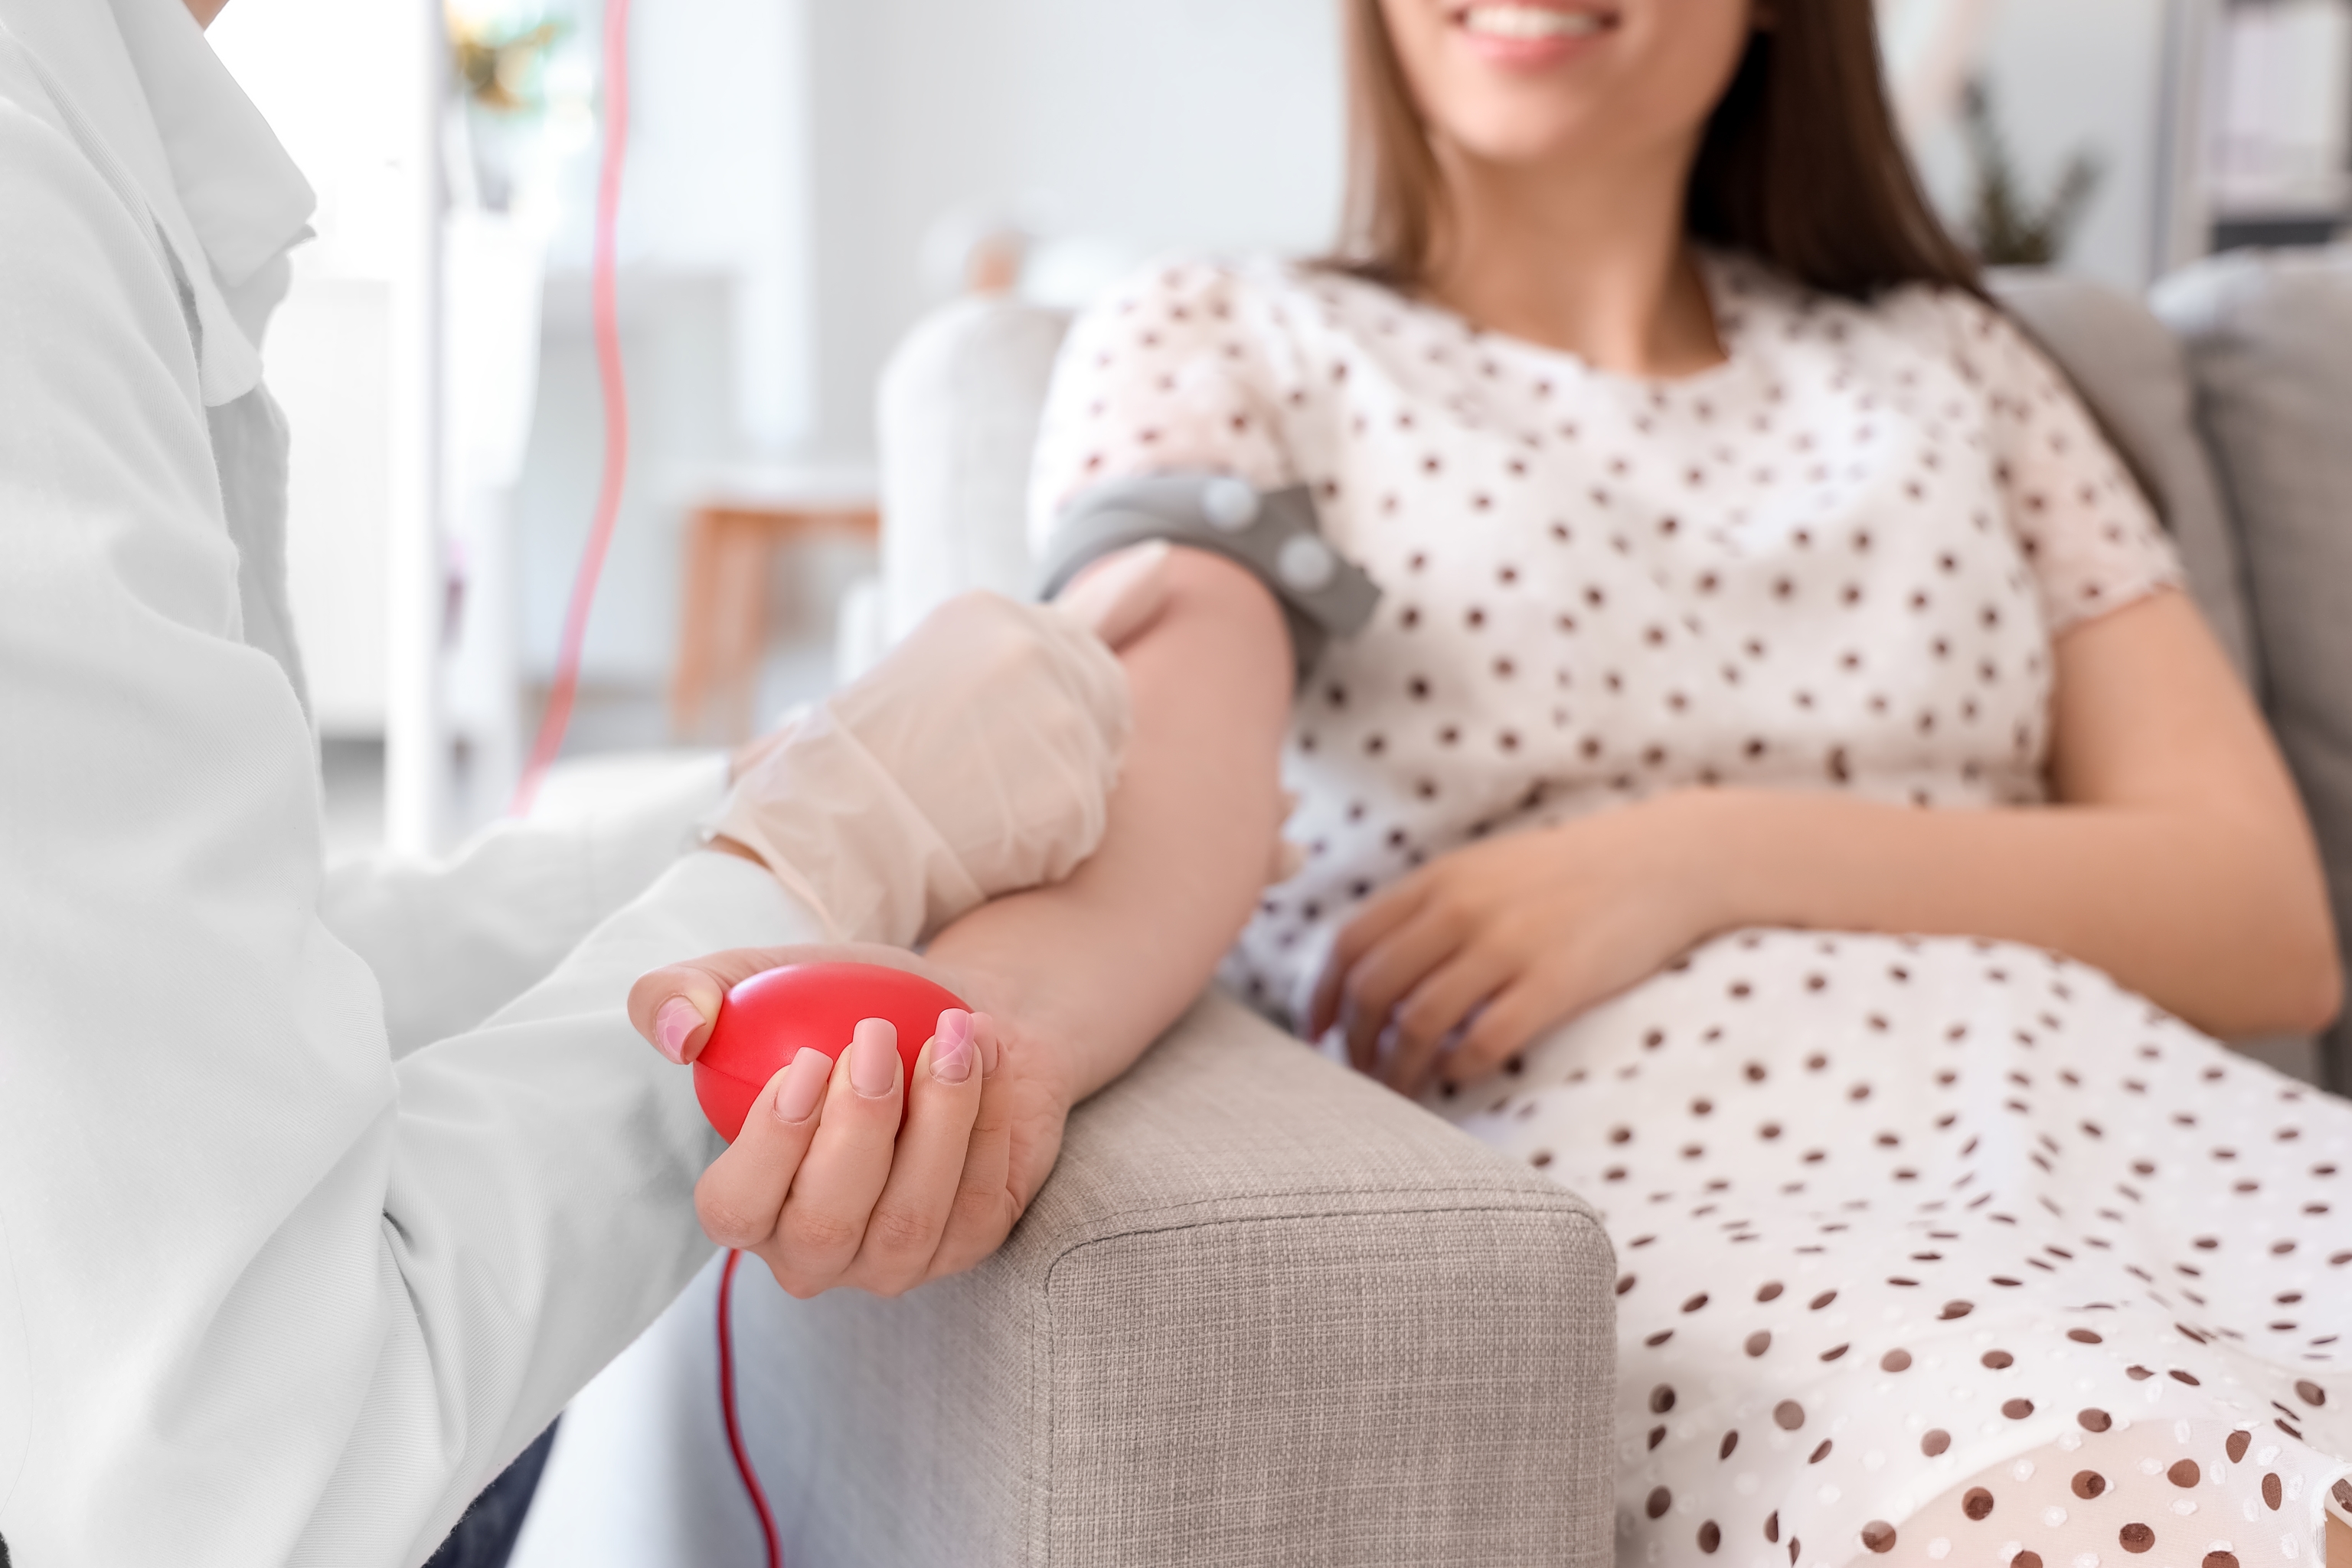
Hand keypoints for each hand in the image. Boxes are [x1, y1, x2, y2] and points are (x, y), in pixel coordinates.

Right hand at [627, 941, 1070, 1296]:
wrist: (955, 1015)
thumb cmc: (843, 1005)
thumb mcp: (758, 979)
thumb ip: (682, 993)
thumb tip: (679, 1034)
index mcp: (750, 1202)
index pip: (735, 1209)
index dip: (769, 1146)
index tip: (809, 1061)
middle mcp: (816, 1249)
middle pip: (825, 1224)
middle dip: (857, 1126)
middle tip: (876, 1037)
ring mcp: (895, 1258)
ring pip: (909, 1220)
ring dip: (936, 1118)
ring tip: (949, 1034)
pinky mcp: (970, 1240)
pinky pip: (979, 1199)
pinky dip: (988, 1118)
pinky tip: (986, 1050)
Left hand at [1307, 791, 1730, 1095]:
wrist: (1665, 861)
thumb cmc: (1570, 874)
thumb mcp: (1487, 869)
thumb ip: (1430, 908)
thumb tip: (1371, 968)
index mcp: (1439, 879)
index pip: (1350, 944)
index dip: (1323, 998)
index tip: (1317, 1037)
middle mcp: (1462, 909)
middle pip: (1373, 990)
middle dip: (1354, 1044)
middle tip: (1358, 1077)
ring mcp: (1507, 945)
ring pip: (1417, 1025)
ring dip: (1396, 1070)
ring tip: (1397, 1094)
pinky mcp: (1553, 983)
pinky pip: (1480, 1043)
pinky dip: (1456, 1071)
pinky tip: (1456, 1080)